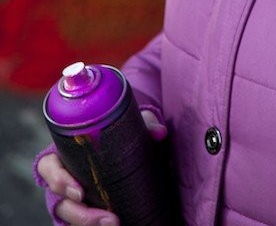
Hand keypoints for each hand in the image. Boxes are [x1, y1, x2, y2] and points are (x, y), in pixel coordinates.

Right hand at [37, 110, 166, 225]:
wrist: (123, 149)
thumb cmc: (117, 135)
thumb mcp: (127, 127)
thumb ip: (143, 125)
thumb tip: (160, 132)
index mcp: (64, 154)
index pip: (49, 167)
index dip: (58, 180)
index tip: (79, 193)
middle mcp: (64, 180)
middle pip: (62, 203)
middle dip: (82, 215)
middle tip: (110, 220)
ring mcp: (73, 199)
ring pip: (72, 218)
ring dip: (92, 224)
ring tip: (116, 225)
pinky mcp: (86, 210)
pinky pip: (84, 222)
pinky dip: (96, 225)